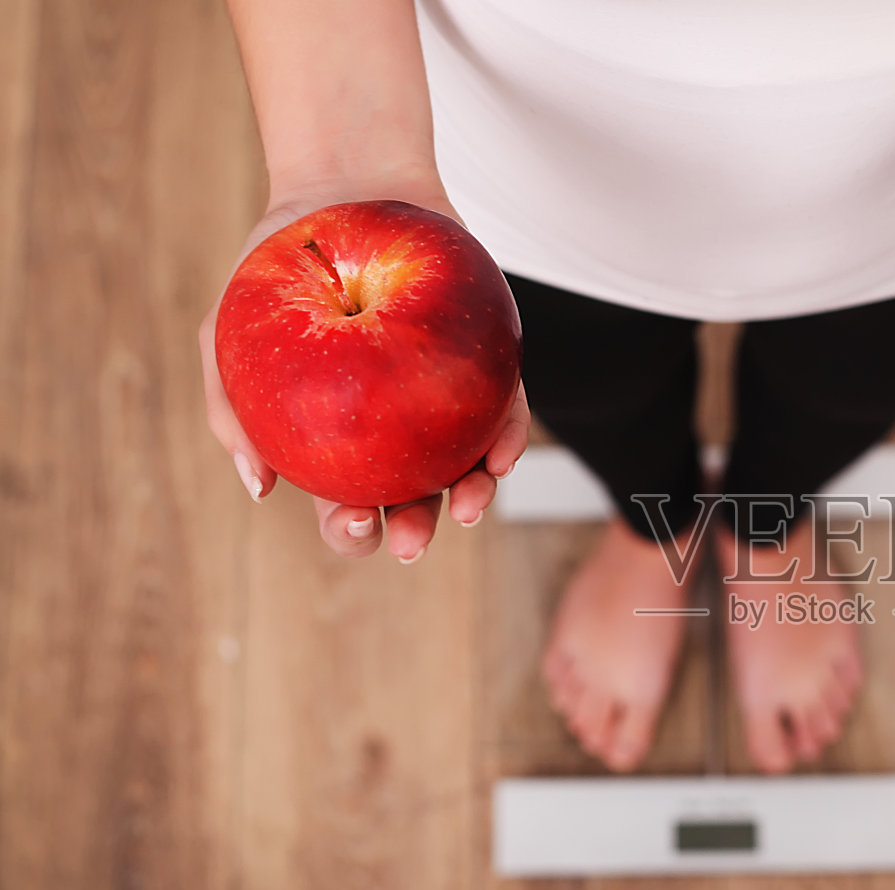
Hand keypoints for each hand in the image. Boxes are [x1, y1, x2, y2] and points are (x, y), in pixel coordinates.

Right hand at [198, 180, 530, 562]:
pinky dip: (506, 439)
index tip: (352, 521)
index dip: (350, 531)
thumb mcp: (228, 333)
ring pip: (466, 467)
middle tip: (412, 539)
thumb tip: (261, 488)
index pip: (344, 504)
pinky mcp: (487, 365)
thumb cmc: (276, 268)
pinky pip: (504, 412)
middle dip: (414, 532)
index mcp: (337, 439)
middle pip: (410, 499)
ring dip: (471, 498)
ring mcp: (444, 400)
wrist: (340, 186)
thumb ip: (229, 410)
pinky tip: (502, 456)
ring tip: (466, 509)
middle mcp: (394, 429)